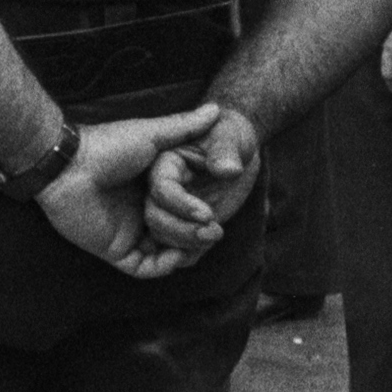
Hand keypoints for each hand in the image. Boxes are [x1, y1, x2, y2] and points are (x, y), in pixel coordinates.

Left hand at [34, 103, 221, 279]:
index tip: (220, 210)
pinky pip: (146, 268)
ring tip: (204, 235)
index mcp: (151, 190)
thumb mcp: (152, 134)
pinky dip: (165, 265)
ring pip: (167, 254)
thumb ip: (184, 127)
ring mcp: (129, 232)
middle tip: (214, 228)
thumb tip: (216, 109)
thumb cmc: (107, 145)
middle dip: (200, 235)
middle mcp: (142, 213)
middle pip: (180, 235)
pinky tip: (180, 252)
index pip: (185, 211)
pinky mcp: (115, 250)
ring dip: (187, 249)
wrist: (69, 165)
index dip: (203, 214)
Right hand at [141, 105, 262, 254]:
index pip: (161, 189)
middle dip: (181, 230)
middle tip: (214, 233)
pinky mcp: (179, 224)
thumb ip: (225, 148)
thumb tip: (228, 168)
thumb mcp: (229, 135)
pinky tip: (202, 249)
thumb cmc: (229, 135)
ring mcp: (167, 208)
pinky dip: (183, 255)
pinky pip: (169, 248)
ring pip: (158, 236)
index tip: (209, 215)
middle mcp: (158, 187)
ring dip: (184, 244)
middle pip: (154, 216)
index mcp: (164, 163)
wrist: (237, 150)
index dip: (181, 204)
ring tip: (214, 236)